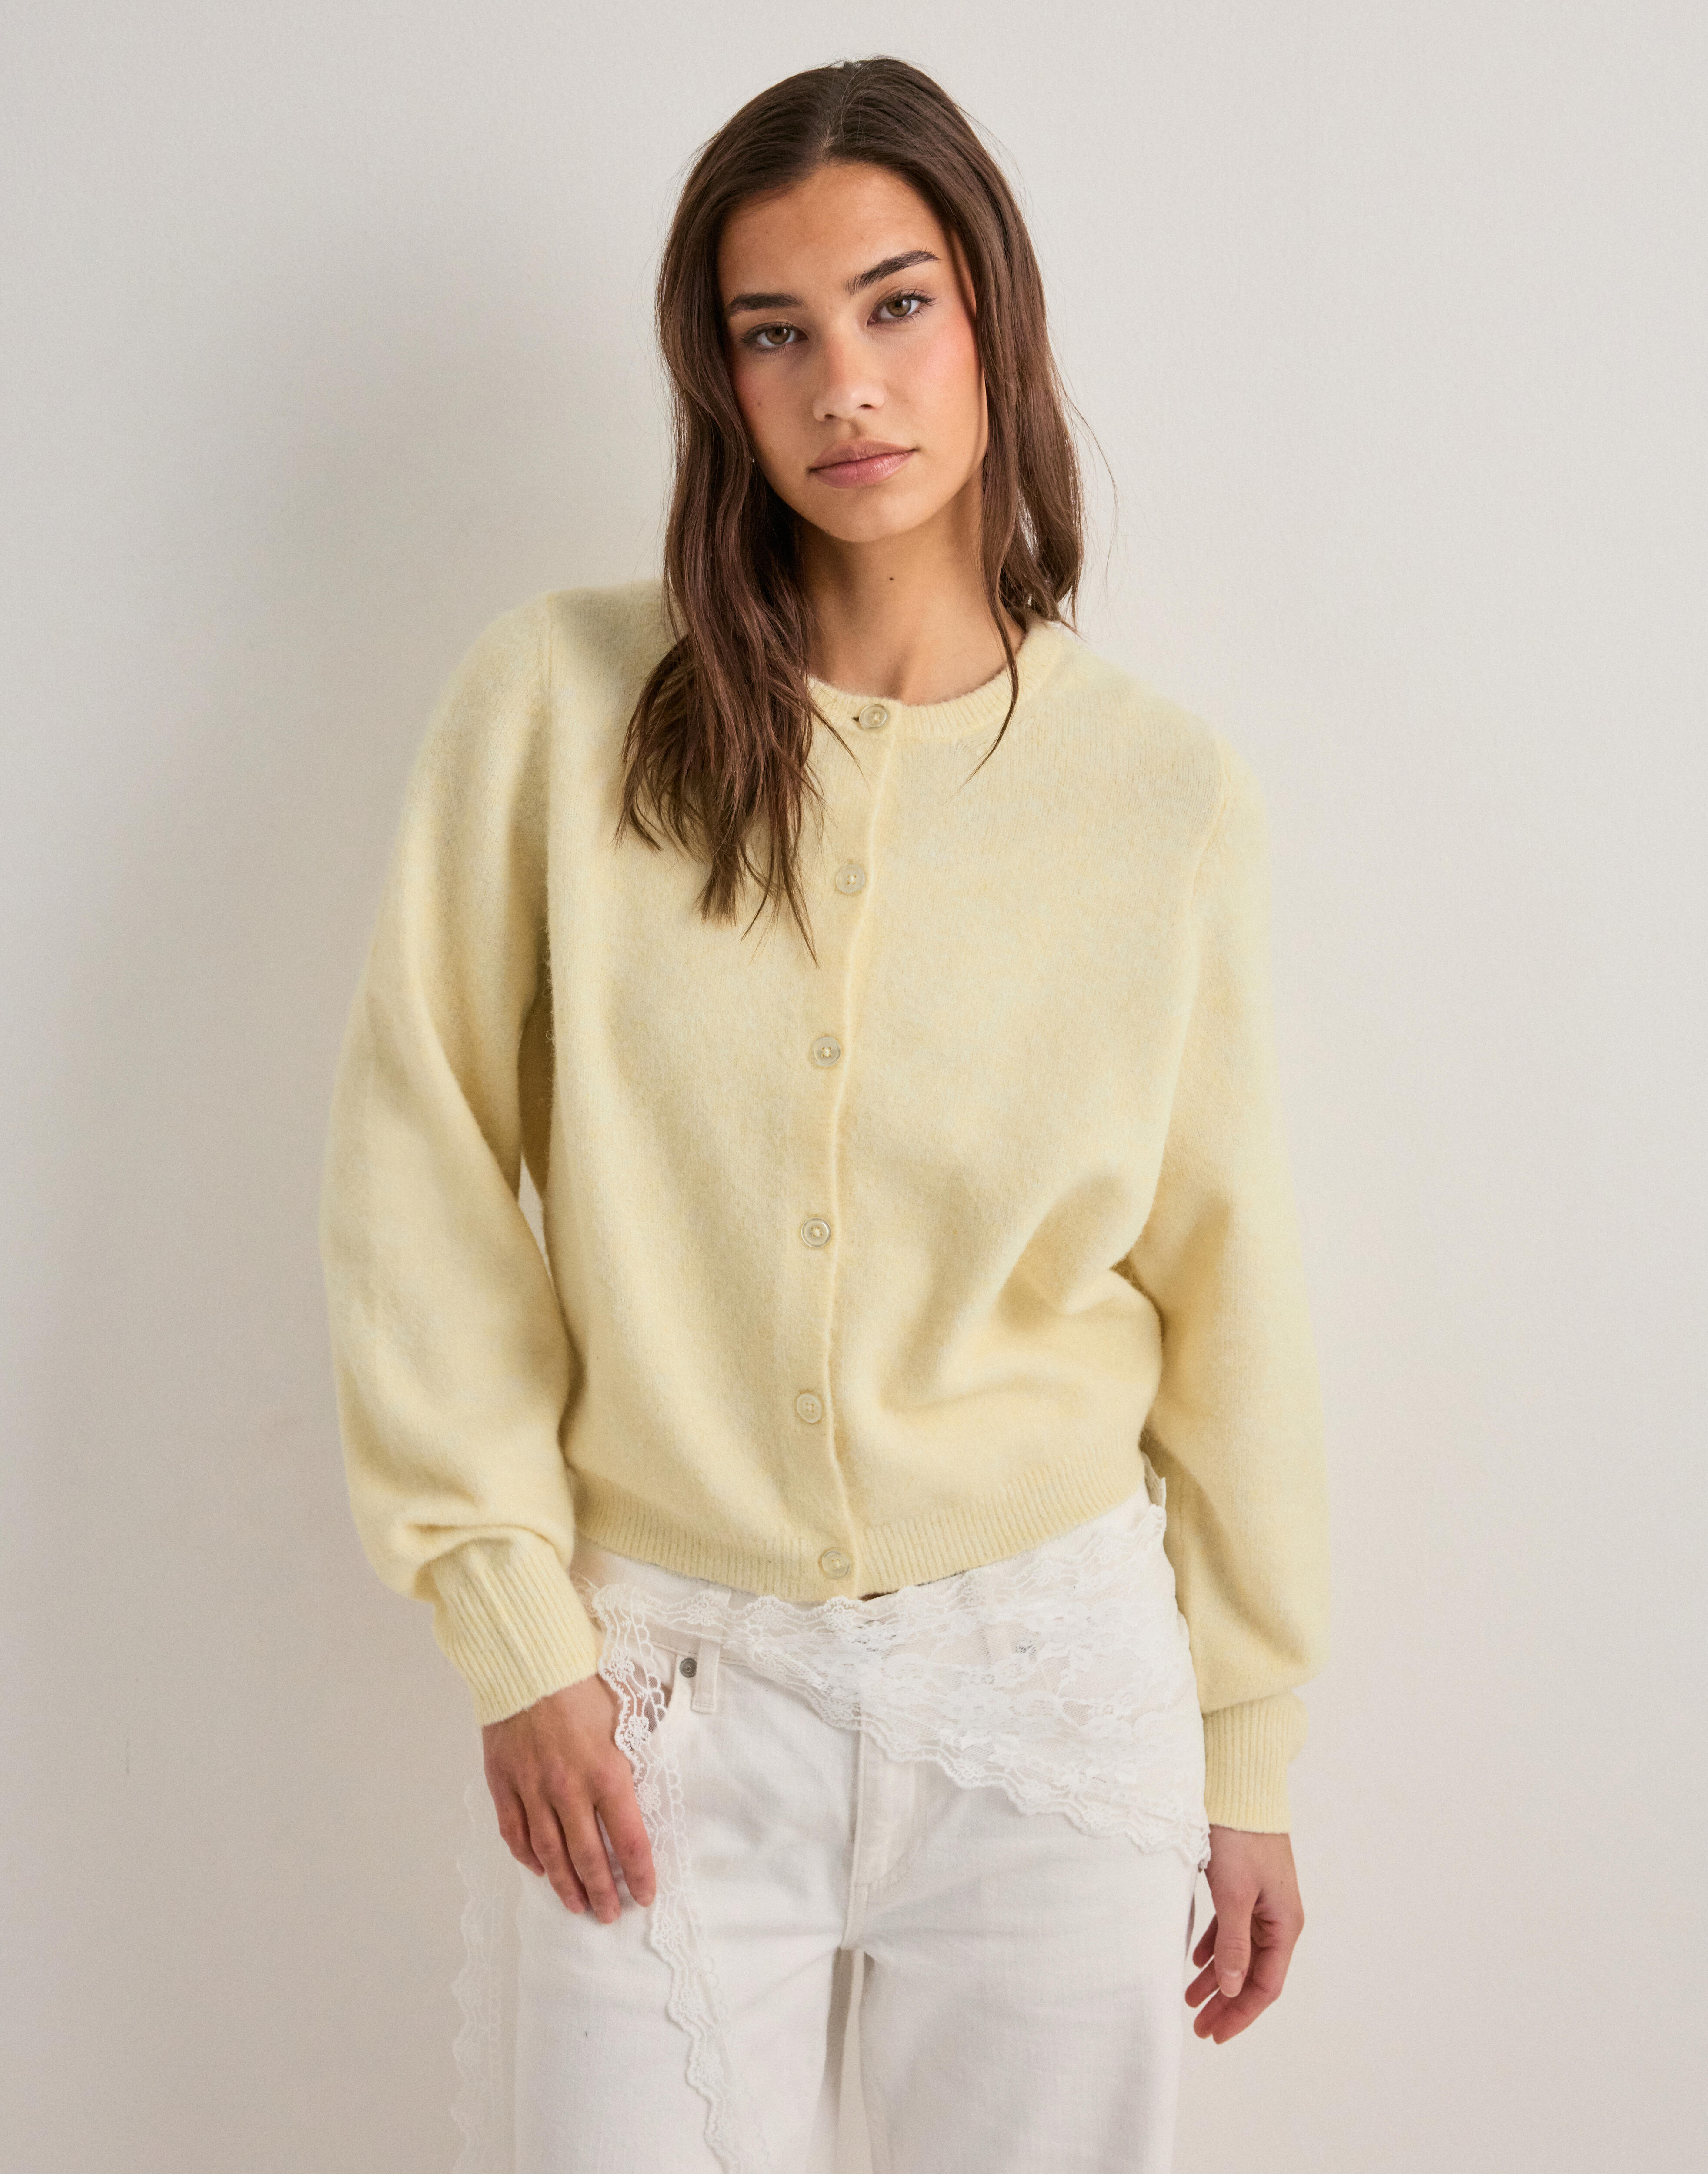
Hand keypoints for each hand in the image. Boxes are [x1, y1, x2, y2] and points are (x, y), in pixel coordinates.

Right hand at [482, 1671, 661, 1921]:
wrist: (527, 1660)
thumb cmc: (583, 1680)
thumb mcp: (627, 1708)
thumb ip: (642, 1741)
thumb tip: (664, 1757)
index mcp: (607, 1772)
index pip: (628, 1839)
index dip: (638, 1874)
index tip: (644, 1896)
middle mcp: (569, 1789)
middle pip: (587, 1856)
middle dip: (601, 1892)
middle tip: (608, 1915)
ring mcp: (532, 1789)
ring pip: (550, 1852)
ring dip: (565, 1884)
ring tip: (576, 1905)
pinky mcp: (503, 1783)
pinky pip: (515, 1831)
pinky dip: (527, 1856)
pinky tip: (539, 1868)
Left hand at [1184, 1824, 1304, 2042]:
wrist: (1241, 1788)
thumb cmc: (1240, 1839)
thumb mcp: (1234, 1895)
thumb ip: (1233, 1945)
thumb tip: (1231, 1990)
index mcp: (1284, 1924)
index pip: (1265, 1985)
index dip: (1240, 2013)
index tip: (1214, 2034)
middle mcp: (1278, 1918)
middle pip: (1253, 1974)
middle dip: (1227, 2003)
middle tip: (1199, 2027)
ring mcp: (1263, 1902)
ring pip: (1240, 1953)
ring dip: (1216, 1978)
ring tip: (1189, 2000)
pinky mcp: (1247, 1888)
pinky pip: (1231, 1929)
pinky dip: (1214, 1948)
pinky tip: (1195, 1962)